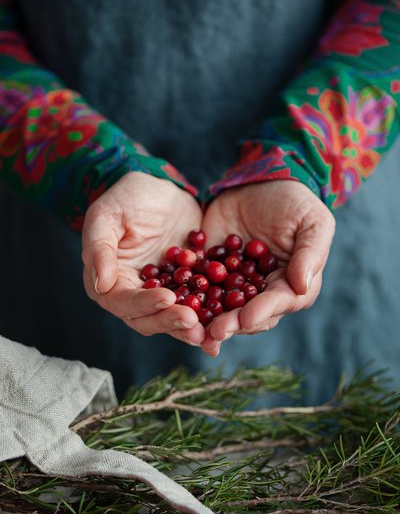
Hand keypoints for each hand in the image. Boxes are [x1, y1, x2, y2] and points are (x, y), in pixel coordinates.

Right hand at [82, 172, 205, 345]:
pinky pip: (195, 307)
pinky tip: (225, 321)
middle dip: (169, 321)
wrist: (163, 189)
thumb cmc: (128, 197)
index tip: (167, 297)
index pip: (122, 302)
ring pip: (171, 319)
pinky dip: (208, 317)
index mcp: (108, 281)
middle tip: (192, 321)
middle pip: (147, 319)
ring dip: (188, 329)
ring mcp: (159, 295)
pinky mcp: (184, 290)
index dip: (143, 303)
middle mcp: (132, 295)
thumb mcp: (106, 215)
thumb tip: (100, 285)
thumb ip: (99, 248)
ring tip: (208, 333)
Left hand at [200, 180, 335, 353]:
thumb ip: (310, 254)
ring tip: (192, 327)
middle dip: (231, 324)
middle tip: (215, 332)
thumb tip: (302, 286)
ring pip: (220, 307)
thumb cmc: (295, 203)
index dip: (262, 312)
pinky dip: (185, 293)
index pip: (278, 303)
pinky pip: (196, 285)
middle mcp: (261, 292)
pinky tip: (173, 301)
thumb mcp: (312, 223)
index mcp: (290, 286)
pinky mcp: (209, 272)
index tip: (247, 319)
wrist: (259, 181)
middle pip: (247, 314)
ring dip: (207, 320)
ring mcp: (233, 284)